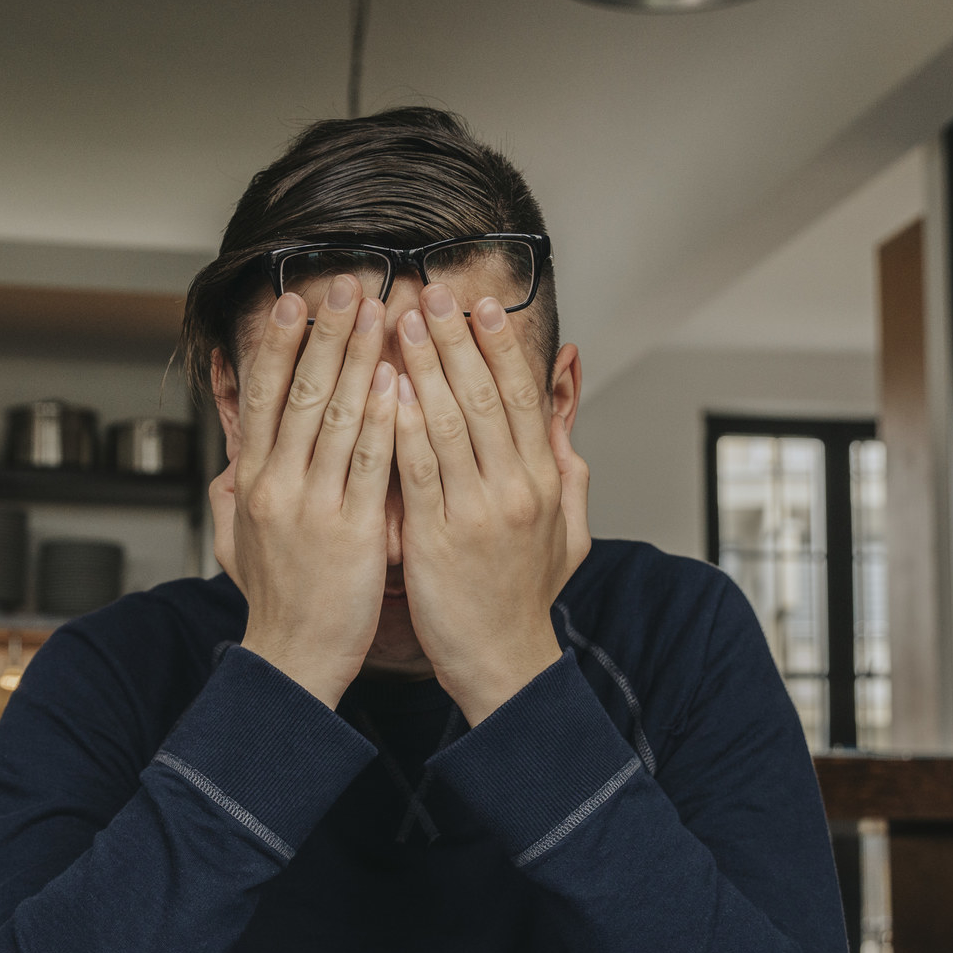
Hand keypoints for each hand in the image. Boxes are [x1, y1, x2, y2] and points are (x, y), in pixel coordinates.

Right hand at [214, 277, 398, 708]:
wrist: (292, 660)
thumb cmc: (277, 603)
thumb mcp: (236, 544)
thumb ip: (233, 498)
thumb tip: (229, 464)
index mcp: (251, 482)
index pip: (261, 396)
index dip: (278, 344)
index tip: (296, 301)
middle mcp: (276, 485)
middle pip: (298, 392)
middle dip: (326, 333)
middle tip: (348, 285)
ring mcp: (312, 506)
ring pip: (335, 416)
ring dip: (359, 358)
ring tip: (381, 313)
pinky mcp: (352, 531)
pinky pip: (370, 464)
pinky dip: (383, 418)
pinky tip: (398, 381)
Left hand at [390, 285, 585, 723]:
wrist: (504, 661)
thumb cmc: (524, 597)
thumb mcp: (569, 531)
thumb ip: (568, 471)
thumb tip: (565, 422)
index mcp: (545, 480)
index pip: (524, 395)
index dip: (500, 346)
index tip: (479, 305)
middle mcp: (517, 488)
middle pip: (487, 395)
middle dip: (457, 338)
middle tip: (431, 291)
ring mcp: (479, 512)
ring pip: (450, 422)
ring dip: (424, 366)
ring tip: (401, 322)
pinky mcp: (438, 538)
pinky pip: (418, 471)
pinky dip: (401, 425)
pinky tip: (383, 389)